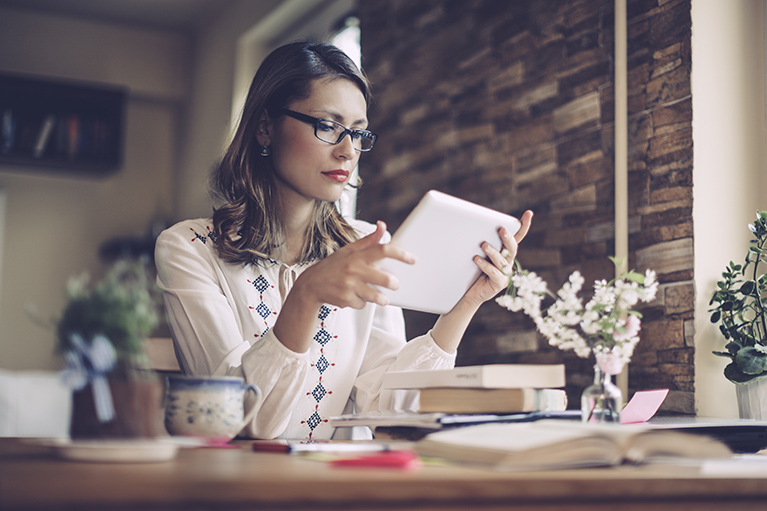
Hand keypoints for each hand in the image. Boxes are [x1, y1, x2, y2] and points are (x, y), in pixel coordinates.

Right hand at [293, 221, 415, 309]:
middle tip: (395, 284)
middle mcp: (354, 269)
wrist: (311, 285)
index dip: (400, 254)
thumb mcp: (349, 250)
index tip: (412, 259)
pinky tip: (355, 297)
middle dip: (394, 284)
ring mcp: (350, 285)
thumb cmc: (333, 266)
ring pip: (376, 296)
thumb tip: (382, 225)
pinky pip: (363, 304)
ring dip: (382, 299)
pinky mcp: (346, 299)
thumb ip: (368, 241)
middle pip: (384, 278)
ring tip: (382, 298)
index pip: (383, 250)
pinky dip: (363, 303)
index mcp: (357, 255)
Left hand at [460, 210, 533, 307]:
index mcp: (506, 253)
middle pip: (512, 248)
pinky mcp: (499, 283)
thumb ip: (483, 243)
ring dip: (493, 251)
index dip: (524, 226)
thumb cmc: (475, 271)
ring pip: (502, 260)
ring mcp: (506, 274)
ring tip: (483, 245)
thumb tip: (476, 226)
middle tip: (501, 230)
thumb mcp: (480, 254)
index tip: (528, 213)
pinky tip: (477, 259)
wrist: (471, 292)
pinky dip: (485, 265)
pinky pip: (494, 272)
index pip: (517, 237)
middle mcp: (509, 262)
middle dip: (508, 238)